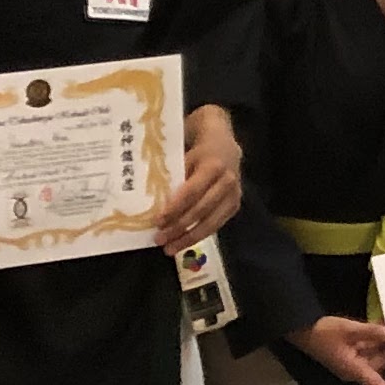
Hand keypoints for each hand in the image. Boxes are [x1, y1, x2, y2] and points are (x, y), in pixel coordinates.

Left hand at [158, 105, 241, 252]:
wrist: (222, 135)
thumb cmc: (194, 141)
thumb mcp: (181, 148)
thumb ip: (171, 171)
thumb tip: (149, 196)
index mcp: (213, 165)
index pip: (192, 191)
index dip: (175, 208)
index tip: (157, 221)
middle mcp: (227, 180)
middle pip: (202, 209)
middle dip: (179, 227)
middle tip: (159, 239)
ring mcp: (234, 193)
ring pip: (212, 221)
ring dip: (190, 237)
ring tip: (170, 249)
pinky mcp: (235, 203)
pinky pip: (218, 223)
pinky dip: (201, 234)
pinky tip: (185, 242)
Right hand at [292, 315, 384, 384]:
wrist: (302, 329)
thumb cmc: (323, 332)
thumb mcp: (349, 330)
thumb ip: (372, 332)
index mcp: (354, 370)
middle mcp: (355, 369)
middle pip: (381, 364)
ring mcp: (353, 361)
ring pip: (376, 354)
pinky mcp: (351, 352)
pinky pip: (369, 348)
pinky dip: (377, 339)